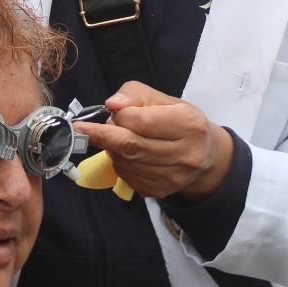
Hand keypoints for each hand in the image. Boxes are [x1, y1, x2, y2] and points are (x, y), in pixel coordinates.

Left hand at [76, 81, 233, 201]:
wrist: (205, 156)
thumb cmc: (181, 122)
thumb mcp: (166, 100)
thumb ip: (136, 94)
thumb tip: (112, 104)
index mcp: (188, 124)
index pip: (141, 121)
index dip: (120, 116)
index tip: (111, 111)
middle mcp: (184, 154)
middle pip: (131, 145)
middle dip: (102, 135)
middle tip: (82, 128)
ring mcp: (171, 177)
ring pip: (125, 162)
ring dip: (111, 148)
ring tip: (117, 137)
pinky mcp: (159, 191)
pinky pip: (126, 175)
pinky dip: (119, 162)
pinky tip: (127, 154)